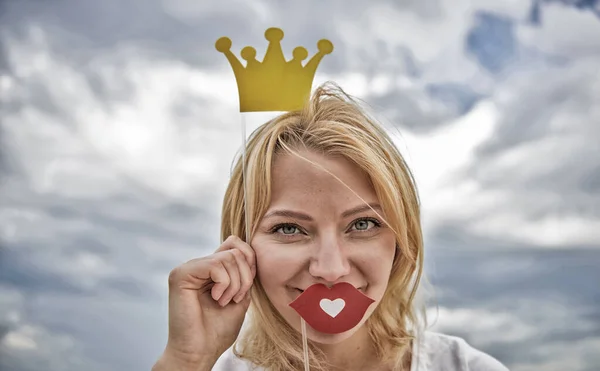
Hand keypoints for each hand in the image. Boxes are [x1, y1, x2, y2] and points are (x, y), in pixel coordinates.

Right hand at [156, 236, 255, 368]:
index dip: (249, 261)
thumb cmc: (217, 330)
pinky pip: (215, 265)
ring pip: (229, 257)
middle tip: (236, 298)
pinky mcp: (181, 274)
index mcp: (211, 270)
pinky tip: (216, 299)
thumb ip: (244, 273)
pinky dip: (224, 284)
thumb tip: (250, 252)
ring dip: (236, 283)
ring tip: (225, 301)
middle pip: (235, 249)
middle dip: (245, 276)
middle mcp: (198, 265)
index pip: (234, 243)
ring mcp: (188, 268)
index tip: (246, 288)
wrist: (199, 352)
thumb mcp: (241, 296)